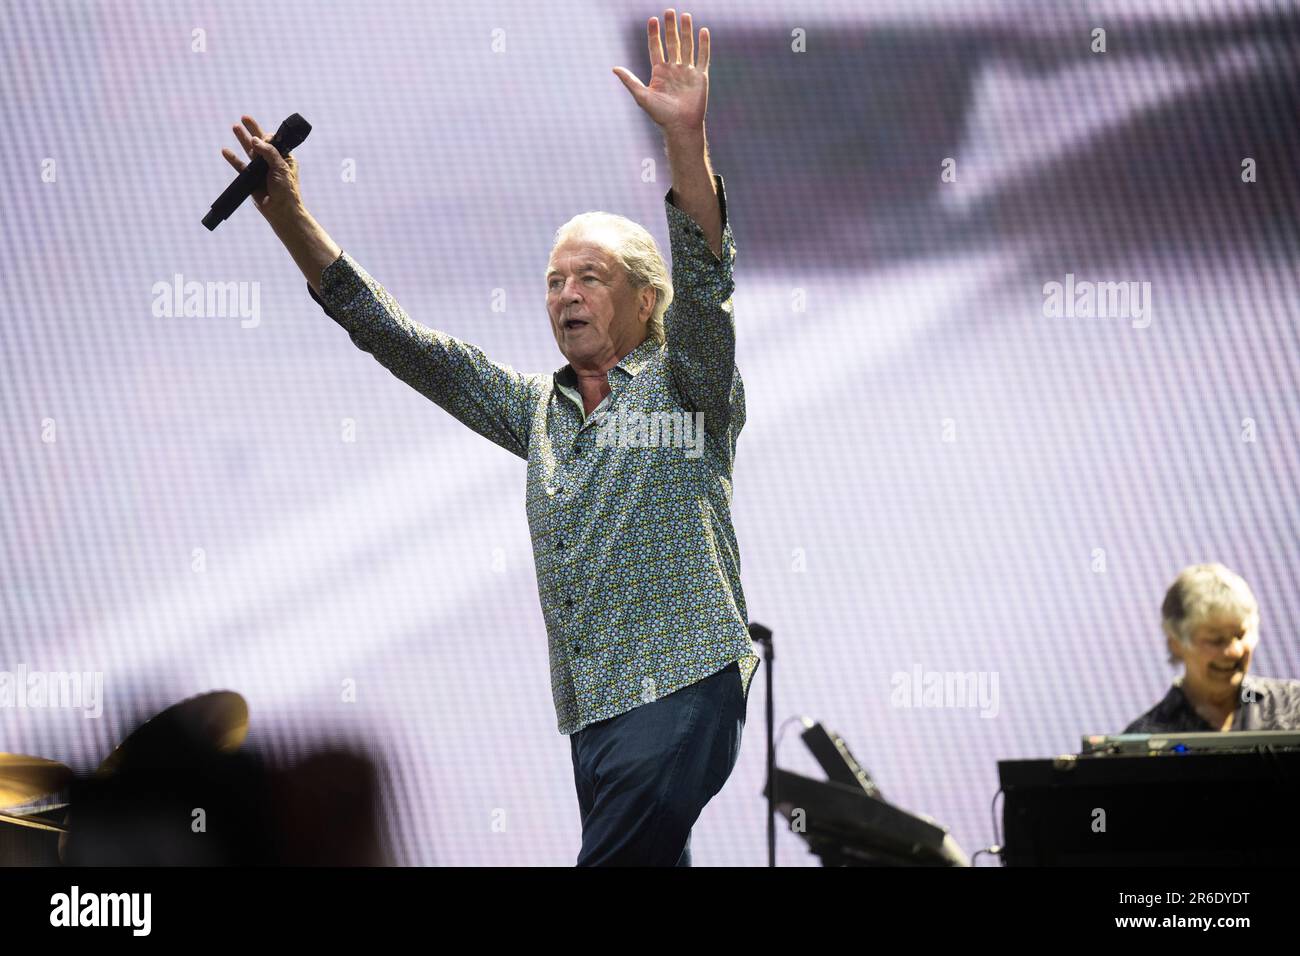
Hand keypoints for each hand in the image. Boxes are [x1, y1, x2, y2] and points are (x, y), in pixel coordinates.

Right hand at [220, 115, 303, 224]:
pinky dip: (233, 158)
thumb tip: (255, 139)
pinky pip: (240, 166)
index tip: (262, 139)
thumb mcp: (281, 168)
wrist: (281, 211)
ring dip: (242, 139)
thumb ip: (269, 152)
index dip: (266, 137)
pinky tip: (225, 150)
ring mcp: (261, 170)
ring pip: (249, 151)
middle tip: (244, 117)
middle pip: (260, 142)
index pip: (273, 141)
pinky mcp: (251, 179)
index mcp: (283, 158)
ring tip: (234, 126)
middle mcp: (272, 162)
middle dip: (252, 129)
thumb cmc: (287, 190)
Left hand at [613, 10, 708, 135]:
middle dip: (670, 27)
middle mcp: (673, 70)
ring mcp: (687, 72)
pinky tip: (703, 31)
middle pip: (672, 43)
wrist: (680, 126)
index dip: (654, 34)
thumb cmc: (660, 115)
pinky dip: (704, 44)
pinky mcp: (700, 76)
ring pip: (687, 46)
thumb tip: (614, 68)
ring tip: (685, 15)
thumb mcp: (642, 96)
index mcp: (659, 72)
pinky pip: (702, 57)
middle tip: (669, 11)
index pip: (656, 48)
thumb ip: (630, 80)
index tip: (652, 20)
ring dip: (686, 31)